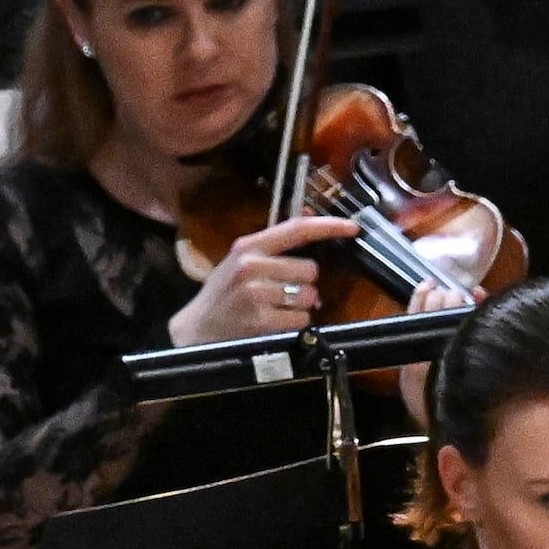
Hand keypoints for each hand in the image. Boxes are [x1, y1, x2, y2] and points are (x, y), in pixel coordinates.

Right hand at [166, 215, 356, 349]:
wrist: (195, 332)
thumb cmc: (222, 296)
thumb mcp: (239, 262)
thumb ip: (273, 245)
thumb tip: (310, 217)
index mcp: (248, 247)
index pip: (296, 230)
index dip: (328, 227)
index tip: (352, 227)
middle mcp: (251, 266)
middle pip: (310, 269)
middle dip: (304, 284)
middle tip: (284, 293)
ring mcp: (256, 294)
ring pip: (309, 295)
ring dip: (301, 306)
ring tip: (277, 309)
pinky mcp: (261, 321)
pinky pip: (301, 319)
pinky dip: (295, 324)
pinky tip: (274, 324)